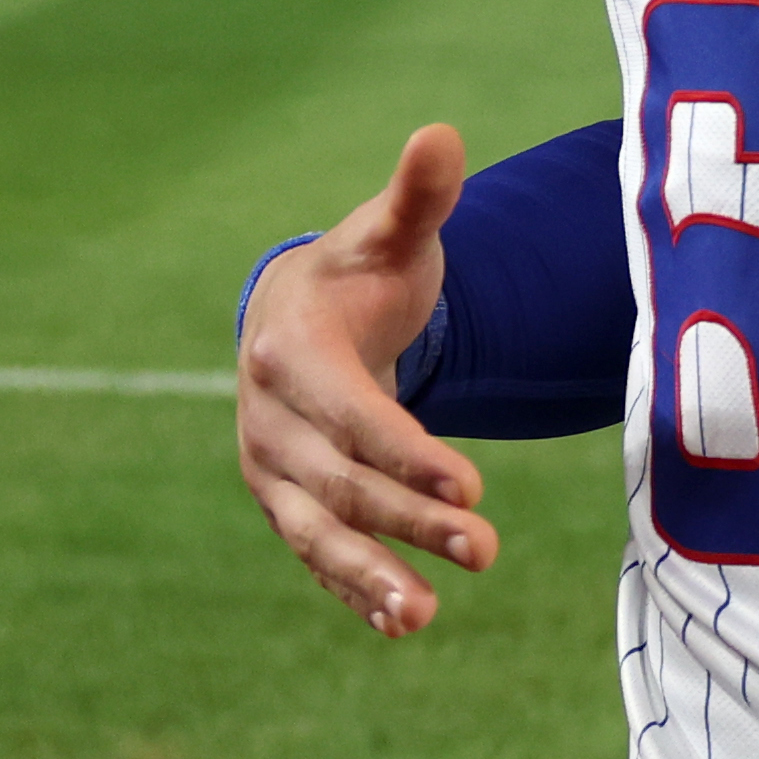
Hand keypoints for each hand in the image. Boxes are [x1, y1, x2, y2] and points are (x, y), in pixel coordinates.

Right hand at [235, 123, 494, 635]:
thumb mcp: (388, 236)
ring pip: (318, 533)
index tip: (472, 489)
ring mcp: (272, 471)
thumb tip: (443, 135)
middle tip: (489, 547)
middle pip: (343, 483)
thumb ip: (419, 197)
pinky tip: (404, 623)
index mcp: (290, 354)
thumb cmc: (360, 273)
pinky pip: (318, 555)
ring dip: (370, 575)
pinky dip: (354, 590)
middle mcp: (268, 421)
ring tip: (425, 617)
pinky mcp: (289, 505)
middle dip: (411, 520)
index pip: (353, 417)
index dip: (409, 455)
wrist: (299, 315)